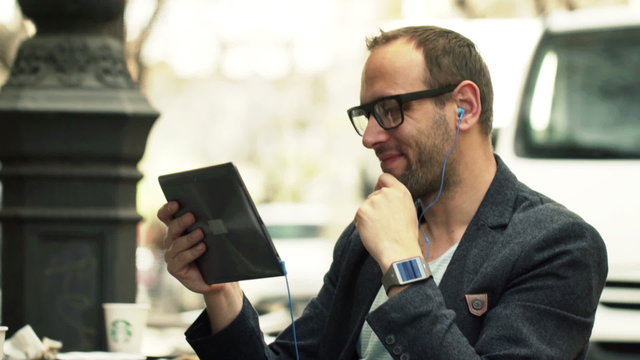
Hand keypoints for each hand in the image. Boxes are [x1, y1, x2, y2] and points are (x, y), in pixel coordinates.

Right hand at [158, 201, 243, 332]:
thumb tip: (223, 209)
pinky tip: (202, 248)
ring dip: (189, 238)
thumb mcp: (213, 236)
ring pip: (177, 244)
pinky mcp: (175, 268)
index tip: (176, 203)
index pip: (165, 216)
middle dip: (181, 221)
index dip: (168, 209)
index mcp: (178, 230)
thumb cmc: (215, 254)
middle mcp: (171, 241)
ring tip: (201, 233)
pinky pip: (180, 259)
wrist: (217, 278)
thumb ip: (211, 224)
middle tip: (192, 216)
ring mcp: (172, 255)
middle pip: (172, 228)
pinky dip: (192, 252)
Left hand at [355, 173, 421, 271]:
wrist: (399, 252)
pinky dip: (363, 224)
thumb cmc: (405, 236)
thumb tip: (384, 194)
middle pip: (374, 194)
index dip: (380, 185)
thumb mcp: (408, 211)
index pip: (385, 178)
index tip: (379, 192)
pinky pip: (359, 216)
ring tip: (381, 230)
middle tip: (384, 223)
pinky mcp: (362, 211)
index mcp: (400, 191)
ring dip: (369, 216)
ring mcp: (373, 201)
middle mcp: (386, 193)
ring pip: (366, 206)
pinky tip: (373, 233)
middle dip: (375, 206)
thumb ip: (396, 199)